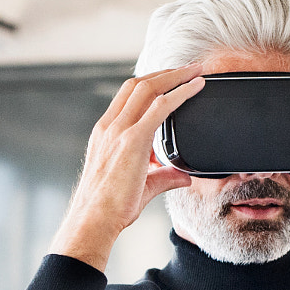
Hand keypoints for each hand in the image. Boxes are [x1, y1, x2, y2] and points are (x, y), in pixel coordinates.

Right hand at [48, 66, 204, 270]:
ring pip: (147, 88)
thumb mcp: (140, 186)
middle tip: (187, 68)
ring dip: (174, 76)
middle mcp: (109, 127)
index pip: (126, 96)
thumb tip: (184, 177)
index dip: (149, 83)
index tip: (168, 79)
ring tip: (195, 71)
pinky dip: (180, 93)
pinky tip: (196, 87)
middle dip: (164, 73)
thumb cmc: (108, 208)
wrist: (93, 220)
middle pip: (136, 84)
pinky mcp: (132, 140)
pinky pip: (160, 107)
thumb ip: (164, 177)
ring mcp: (118, 131)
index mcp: (105, 133)